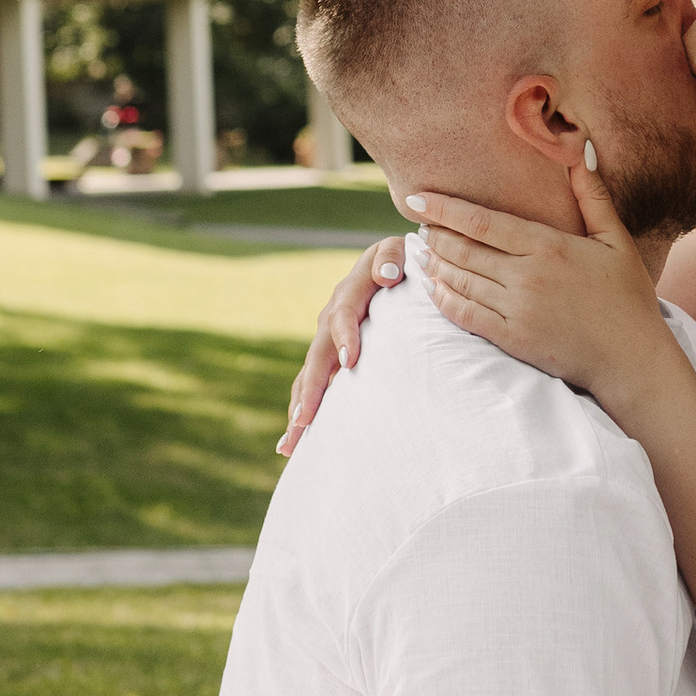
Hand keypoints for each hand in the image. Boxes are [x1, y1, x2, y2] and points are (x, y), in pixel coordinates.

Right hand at [280, 237, 410, 453]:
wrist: (391, 266)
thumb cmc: (402, 262)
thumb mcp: (399, 250)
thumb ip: (393, 257)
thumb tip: (387, 276)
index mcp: (350, 292)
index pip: (343, 315)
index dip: (345, 336)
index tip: (351, 361)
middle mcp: (331, 317)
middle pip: (317, 355)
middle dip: (312, 388)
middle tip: (306, 419)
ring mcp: (326, 340)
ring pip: (308, 376)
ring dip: (299, 407)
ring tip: (292, 441)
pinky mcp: (329, 358)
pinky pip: (310, 385)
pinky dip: (301, 411)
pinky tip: (292, 445)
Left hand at [412, 156, 670, 406]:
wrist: (631, 358)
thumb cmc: (628, 297)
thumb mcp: (616, 240)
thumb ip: (593, 197)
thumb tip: (582, 152)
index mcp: (549, 247)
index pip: (483, 222)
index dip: (445, 209)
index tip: (417, 199)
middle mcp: (527, 277)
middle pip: (464, 250)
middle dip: (434, 235)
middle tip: (419, 225)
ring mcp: (517, 310)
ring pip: (460, 281)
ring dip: (435, 265)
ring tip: (420, 253)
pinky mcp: (513, 339)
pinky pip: (466, 316)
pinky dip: (444, 300)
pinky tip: (434, 288)